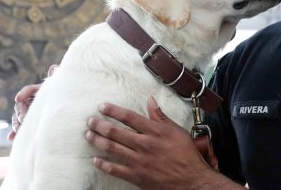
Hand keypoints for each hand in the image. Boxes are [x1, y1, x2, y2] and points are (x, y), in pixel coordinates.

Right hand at [7, 64, 57, 139]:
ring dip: (16, 123)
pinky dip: (15, 132)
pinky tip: (12, 138)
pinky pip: (20, 128)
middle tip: (23, 119)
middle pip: (21, 106)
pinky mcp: (29, 124)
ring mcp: (29, 113)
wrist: (67, 112)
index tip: (18, 98)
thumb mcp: (60, 88)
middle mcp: (32, 101)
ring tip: (18, 129)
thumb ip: (56, 79)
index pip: (29, 90)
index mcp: (39, 91)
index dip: (24, 93)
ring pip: (18, 117)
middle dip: (20, 112)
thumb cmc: (64, 96)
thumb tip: (54, 68)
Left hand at [86, 97, 243, 189]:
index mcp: (154, 131)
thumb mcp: (177, 131)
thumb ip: (161, 116)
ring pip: (112, 149)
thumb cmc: (186, 154)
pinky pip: (115, 170)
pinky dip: (103, 164)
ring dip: (98, 141)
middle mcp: (144, 144)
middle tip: (90, 120)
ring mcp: (139, 161)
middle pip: (116, 132)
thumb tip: (150, 100)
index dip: (113, 110)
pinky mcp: (136, 176)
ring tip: (89, 135)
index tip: (102, 106)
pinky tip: (96, 160)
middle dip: (100, 125)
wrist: (191, 180)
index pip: (128, 117)